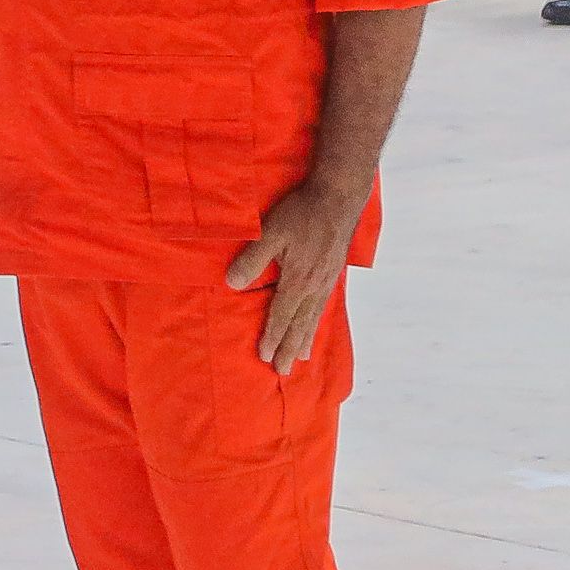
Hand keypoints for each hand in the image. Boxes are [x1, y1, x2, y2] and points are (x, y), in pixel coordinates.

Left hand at [224, 172, 366, 371]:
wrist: (338, 197)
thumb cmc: (301, 213)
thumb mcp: (270, 233)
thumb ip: (251, 260)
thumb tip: (231, 284)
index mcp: (298, 281)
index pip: (281, 316)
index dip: (271, 338)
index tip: (264, 358)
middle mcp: (315, 287)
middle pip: (300, 325)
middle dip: (290, 349)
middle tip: (284, 371)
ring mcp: (327, 281)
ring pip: (314, 318)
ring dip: (305, 340)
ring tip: (302, 358)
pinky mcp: (333, 273)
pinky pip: (323, 306)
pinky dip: (317, 321)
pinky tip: (315, 323)